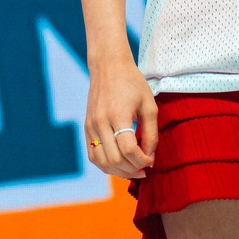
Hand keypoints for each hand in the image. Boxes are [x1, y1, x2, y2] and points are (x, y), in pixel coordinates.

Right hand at [85, 49, 157, 178]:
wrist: (108, 67)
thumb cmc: (132, 84)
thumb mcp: (149, 106)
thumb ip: (151, 133)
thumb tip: (150, 157)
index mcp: (118, 114)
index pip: (128, 149)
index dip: (142, 161)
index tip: (151, 161)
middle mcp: (100, 122)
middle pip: (115, 159)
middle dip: (132, 169)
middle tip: (145, 169)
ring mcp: (91, 126)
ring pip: (101, 162)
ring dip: (119, 172)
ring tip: (133, 170)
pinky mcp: (87, 128)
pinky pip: (93, 155)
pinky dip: (106, 166)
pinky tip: (119, 165)